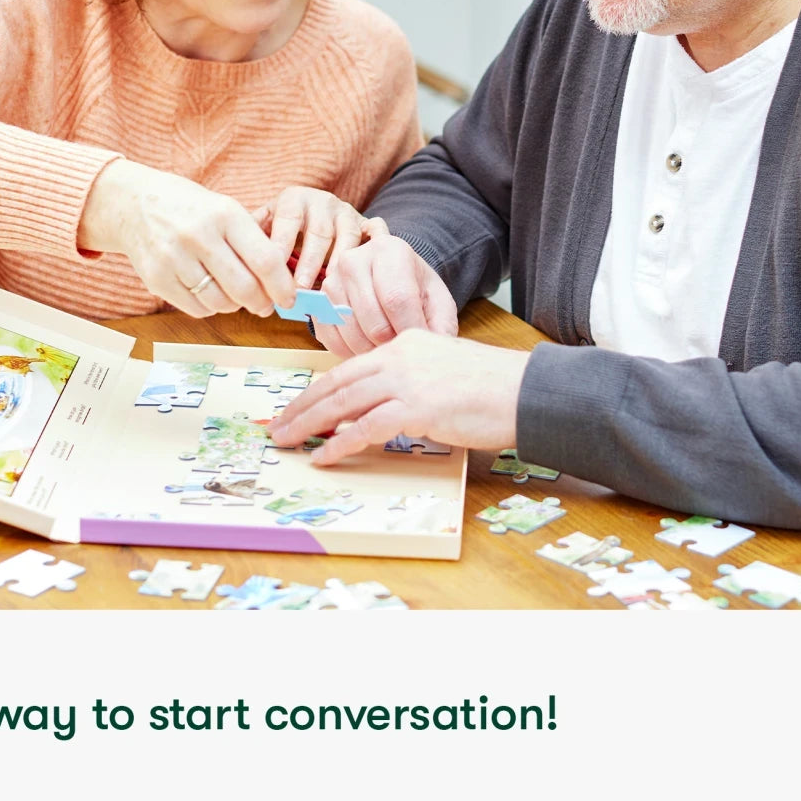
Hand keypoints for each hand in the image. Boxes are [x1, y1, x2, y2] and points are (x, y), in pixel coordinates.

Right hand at [78, 160, 295, 316]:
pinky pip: (196, 308)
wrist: (133, 203)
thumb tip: (281, 282)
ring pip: (220, 302)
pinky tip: (210, 293)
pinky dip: (210, 307)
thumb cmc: (190, 208)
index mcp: (224, 213)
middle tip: (266, 305)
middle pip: (244, 287)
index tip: (289, 297)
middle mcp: (199, 235)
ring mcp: (174, 258)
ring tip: (235, 296)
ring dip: (235, 306)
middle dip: (262, 303)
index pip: (265, 260)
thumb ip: (253, 241)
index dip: (282, 285)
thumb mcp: (225, 208)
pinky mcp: (156, 278)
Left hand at [252, 186, 385, 289]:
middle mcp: (324, 202)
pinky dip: (372, 249)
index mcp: (294, 198)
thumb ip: (254, 235)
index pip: (288, 220)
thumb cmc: (286, 226)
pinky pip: (376, 233)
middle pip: (320, 232)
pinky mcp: (368, 224)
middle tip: (300, 288)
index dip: (282, 246)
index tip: (273, 273)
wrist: (318, 211)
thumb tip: (234, 256)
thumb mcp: (266, 223)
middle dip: (310, 262)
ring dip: (339, 264)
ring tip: (329, 287)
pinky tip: (363, 272)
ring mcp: (348, 212)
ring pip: (349, 236)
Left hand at [267, 329, 528, 464]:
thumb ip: (407, 384)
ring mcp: (407, 379)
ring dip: (309, 425)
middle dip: (301, 407)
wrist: (524, 391)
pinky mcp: (418, 406)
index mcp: (403, 344)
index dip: (316, 391)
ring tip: (287, 442)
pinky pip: (367, 426)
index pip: (348, 369)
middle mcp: (399, 355)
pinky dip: (341, 443)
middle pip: (336, 383)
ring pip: (343, 401)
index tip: (294, 409)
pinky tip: (324, 456)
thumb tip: (376, 413)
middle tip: (276, 427)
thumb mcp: (440, 374)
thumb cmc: (490, 389)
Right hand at [312, 234, 457, 357]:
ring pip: (352, 335)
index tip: (420, 347)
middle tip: (404, 348)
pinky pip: (332, 340)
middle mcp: (353, 260)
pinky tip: (367, 345)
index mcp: (389, 250)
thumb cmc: (414, 288)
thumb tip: (434, 349)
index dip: (410, 331)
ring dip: (372, 351)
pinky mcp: (317, 303)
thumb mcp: (437, 300)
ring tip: (387, 345)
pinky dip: (351, 352)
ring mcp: (331, 281)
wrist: (388, 276)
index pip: (397, 300)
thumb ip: (441, 325)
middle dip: (393, 345)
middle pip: (374, 322)